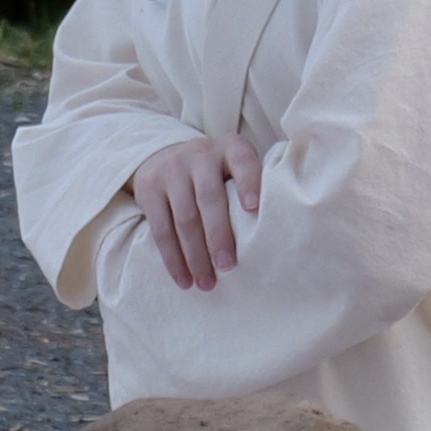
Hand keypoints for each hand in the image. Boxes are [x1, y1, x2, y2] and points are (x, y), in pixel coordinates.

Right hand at [127, 132, 265, 289]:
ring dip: (195, 255)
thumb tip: (282, 229)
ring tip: (207, 282)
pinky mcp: (149, 190)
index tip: (254, 209)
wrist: (164, 156)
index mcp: (229, 147)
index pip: (242, 162)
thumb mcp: (236, 166)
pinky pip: (160, 229)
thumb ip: (254, 185)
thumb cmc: (217, 172)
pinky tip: (183, 278)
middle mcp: (198, 154)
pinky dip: (172, 258)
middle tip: (229, 267)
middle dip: (219, 236)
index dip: (249, 184)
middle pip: (209, 199)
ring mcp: (171, 171)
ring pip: (184, 219)